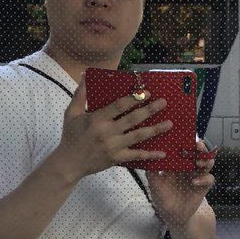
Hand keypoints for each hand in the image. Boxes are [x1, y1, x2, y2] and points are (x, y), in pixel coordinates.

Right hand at [53, 74, 172, 181]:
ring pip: (138, 136)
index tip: (146, 92)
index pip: (119, 106)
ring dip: (155, 129)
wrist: (69, 163)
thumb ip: (81, 94)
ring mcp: (114, 146)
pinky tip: (163, 152)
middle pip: (133, 119)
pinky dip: (150, 155)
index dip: (134, 98)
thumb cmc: (71, 136)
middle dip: (150, 110)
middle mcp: (107, 132)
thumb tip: (86, 75)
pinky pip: (136, 156)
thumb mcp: (72, 113)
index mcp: (97, 119)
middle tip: (164, 103)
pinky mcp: (117, 158)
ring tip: (170, 123)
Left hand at [146, 139, 214, 227]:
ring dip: (205, 161)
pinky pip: (209, 179)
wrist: (172, 215)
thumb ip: (152, 171)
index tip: (185, 136)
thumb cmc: (162, 197)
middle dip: (200, 147)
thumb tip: (149, 156)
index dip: (186, 141)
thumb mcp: (154, 184)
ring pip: (208, 163)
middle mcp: (189, 166)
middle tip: (197, 145)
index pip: (184, 147)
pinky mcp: (204, 186)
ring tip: (198, 163)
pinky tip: (194, 182)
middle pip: (199, 152)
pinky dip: (204, 179)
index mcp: (177, 163)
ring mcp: (197, 175)